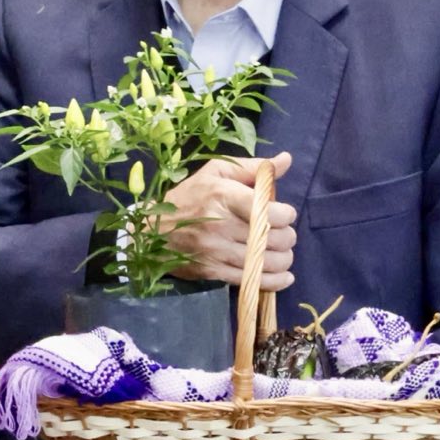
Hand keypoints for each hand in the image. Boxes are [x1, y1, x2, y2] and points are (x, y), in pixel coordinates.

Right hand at [160, 152, 296, 290]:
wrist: (152, 231)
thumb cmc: (189, 197)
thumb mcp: (216, 172)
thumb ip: (253, 167)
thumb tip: (286, 160)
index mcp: (224, 196)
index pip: (270, 211)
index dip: (286, 214)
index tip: (283, 213)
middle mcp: (221, 225)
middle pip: (273, 238)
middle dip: (287, 237)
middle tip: (283, 233)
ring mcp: (216, 251)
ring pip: (267, 261)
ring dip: (284, 259)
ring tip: (281, 251)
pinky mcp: (213, 271)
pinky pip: (254, 280)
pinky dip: (275, 280)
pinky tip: (283, 275)